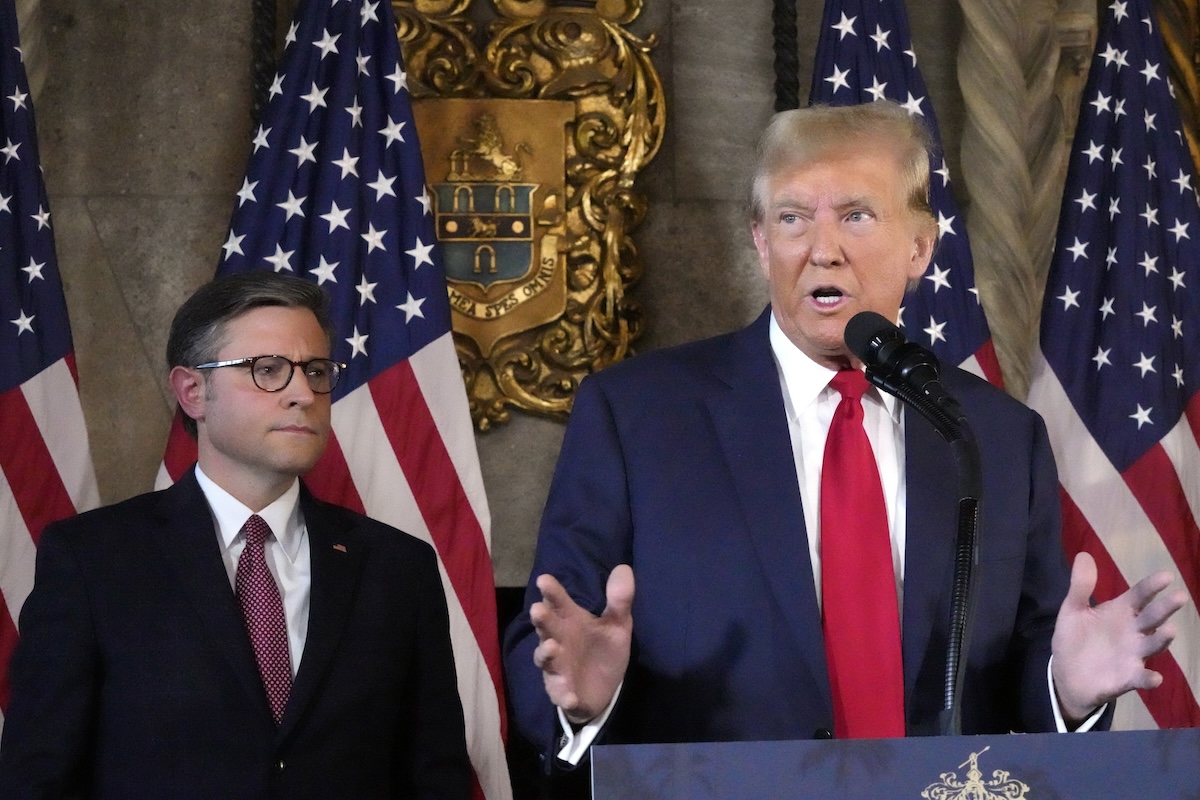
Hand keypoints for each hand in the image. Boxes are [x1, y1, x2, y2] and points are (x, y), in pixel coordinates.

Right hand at [530, 565, 634, 724]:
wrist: (604, 690)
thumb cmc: (604, 650)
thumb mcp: (617, 625)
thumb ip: (619, 600)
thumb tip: (624, 568)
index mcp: (571, 621)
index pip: (559, 602)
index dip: (552, 591)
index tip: (544, 580)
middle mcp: (558, 640)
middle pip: (546, 628)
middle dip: (542, 619)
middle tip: (538, 609)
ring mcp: (557, 667)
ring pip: (546, 659)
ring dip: (547, 653)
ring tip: (552, 646)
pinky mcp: (562, 692)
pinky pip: (560, 694)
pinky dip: (563, 694)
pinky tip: (570, 695)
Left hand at [1051, 551, 1187, 722]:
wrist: (1067, 673)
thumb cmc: (1076, 638)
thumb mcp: (1073, 610)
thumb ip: (1081, 586)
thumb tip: (1083, 554)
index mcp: (1120, 612)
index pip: (1139, 595)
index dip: (1152, 586)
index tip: (1167, 575)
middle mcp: (1133, 632)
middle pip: (1152, 617)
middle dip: (1165, 608)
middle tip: (1179, 596)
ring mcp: (1133, 655)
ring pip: (1152, 645)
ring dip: (1161, 638)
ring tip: (1170, 630)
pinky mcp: (1127, 678)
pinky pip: (1141, 678)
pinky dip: (1148, 678)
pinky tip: (1155, 677)